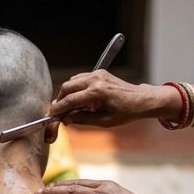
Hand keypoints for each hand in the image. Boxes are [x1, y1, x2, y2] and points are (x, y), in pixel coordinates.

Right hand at [49, 71, 177, 127]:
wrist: (141, 99)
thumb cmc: (126, 112)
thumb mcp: (104, 121)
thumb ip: (83, 119)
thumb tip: (66, 119)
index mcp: (97, 93)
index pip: (69, 101)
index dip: (58, 110)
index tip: (51, 117)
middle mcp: (95, 80)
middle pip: (66, 88)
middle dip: (60, 100)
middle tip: (59, 113)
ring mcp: (97, 74)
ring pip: (71, 82)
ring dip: (67, 94)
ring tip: (71, 108)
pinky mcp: (99, 72)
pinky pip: (80, 79)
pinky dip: (75, 88)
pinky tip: (80, 100)